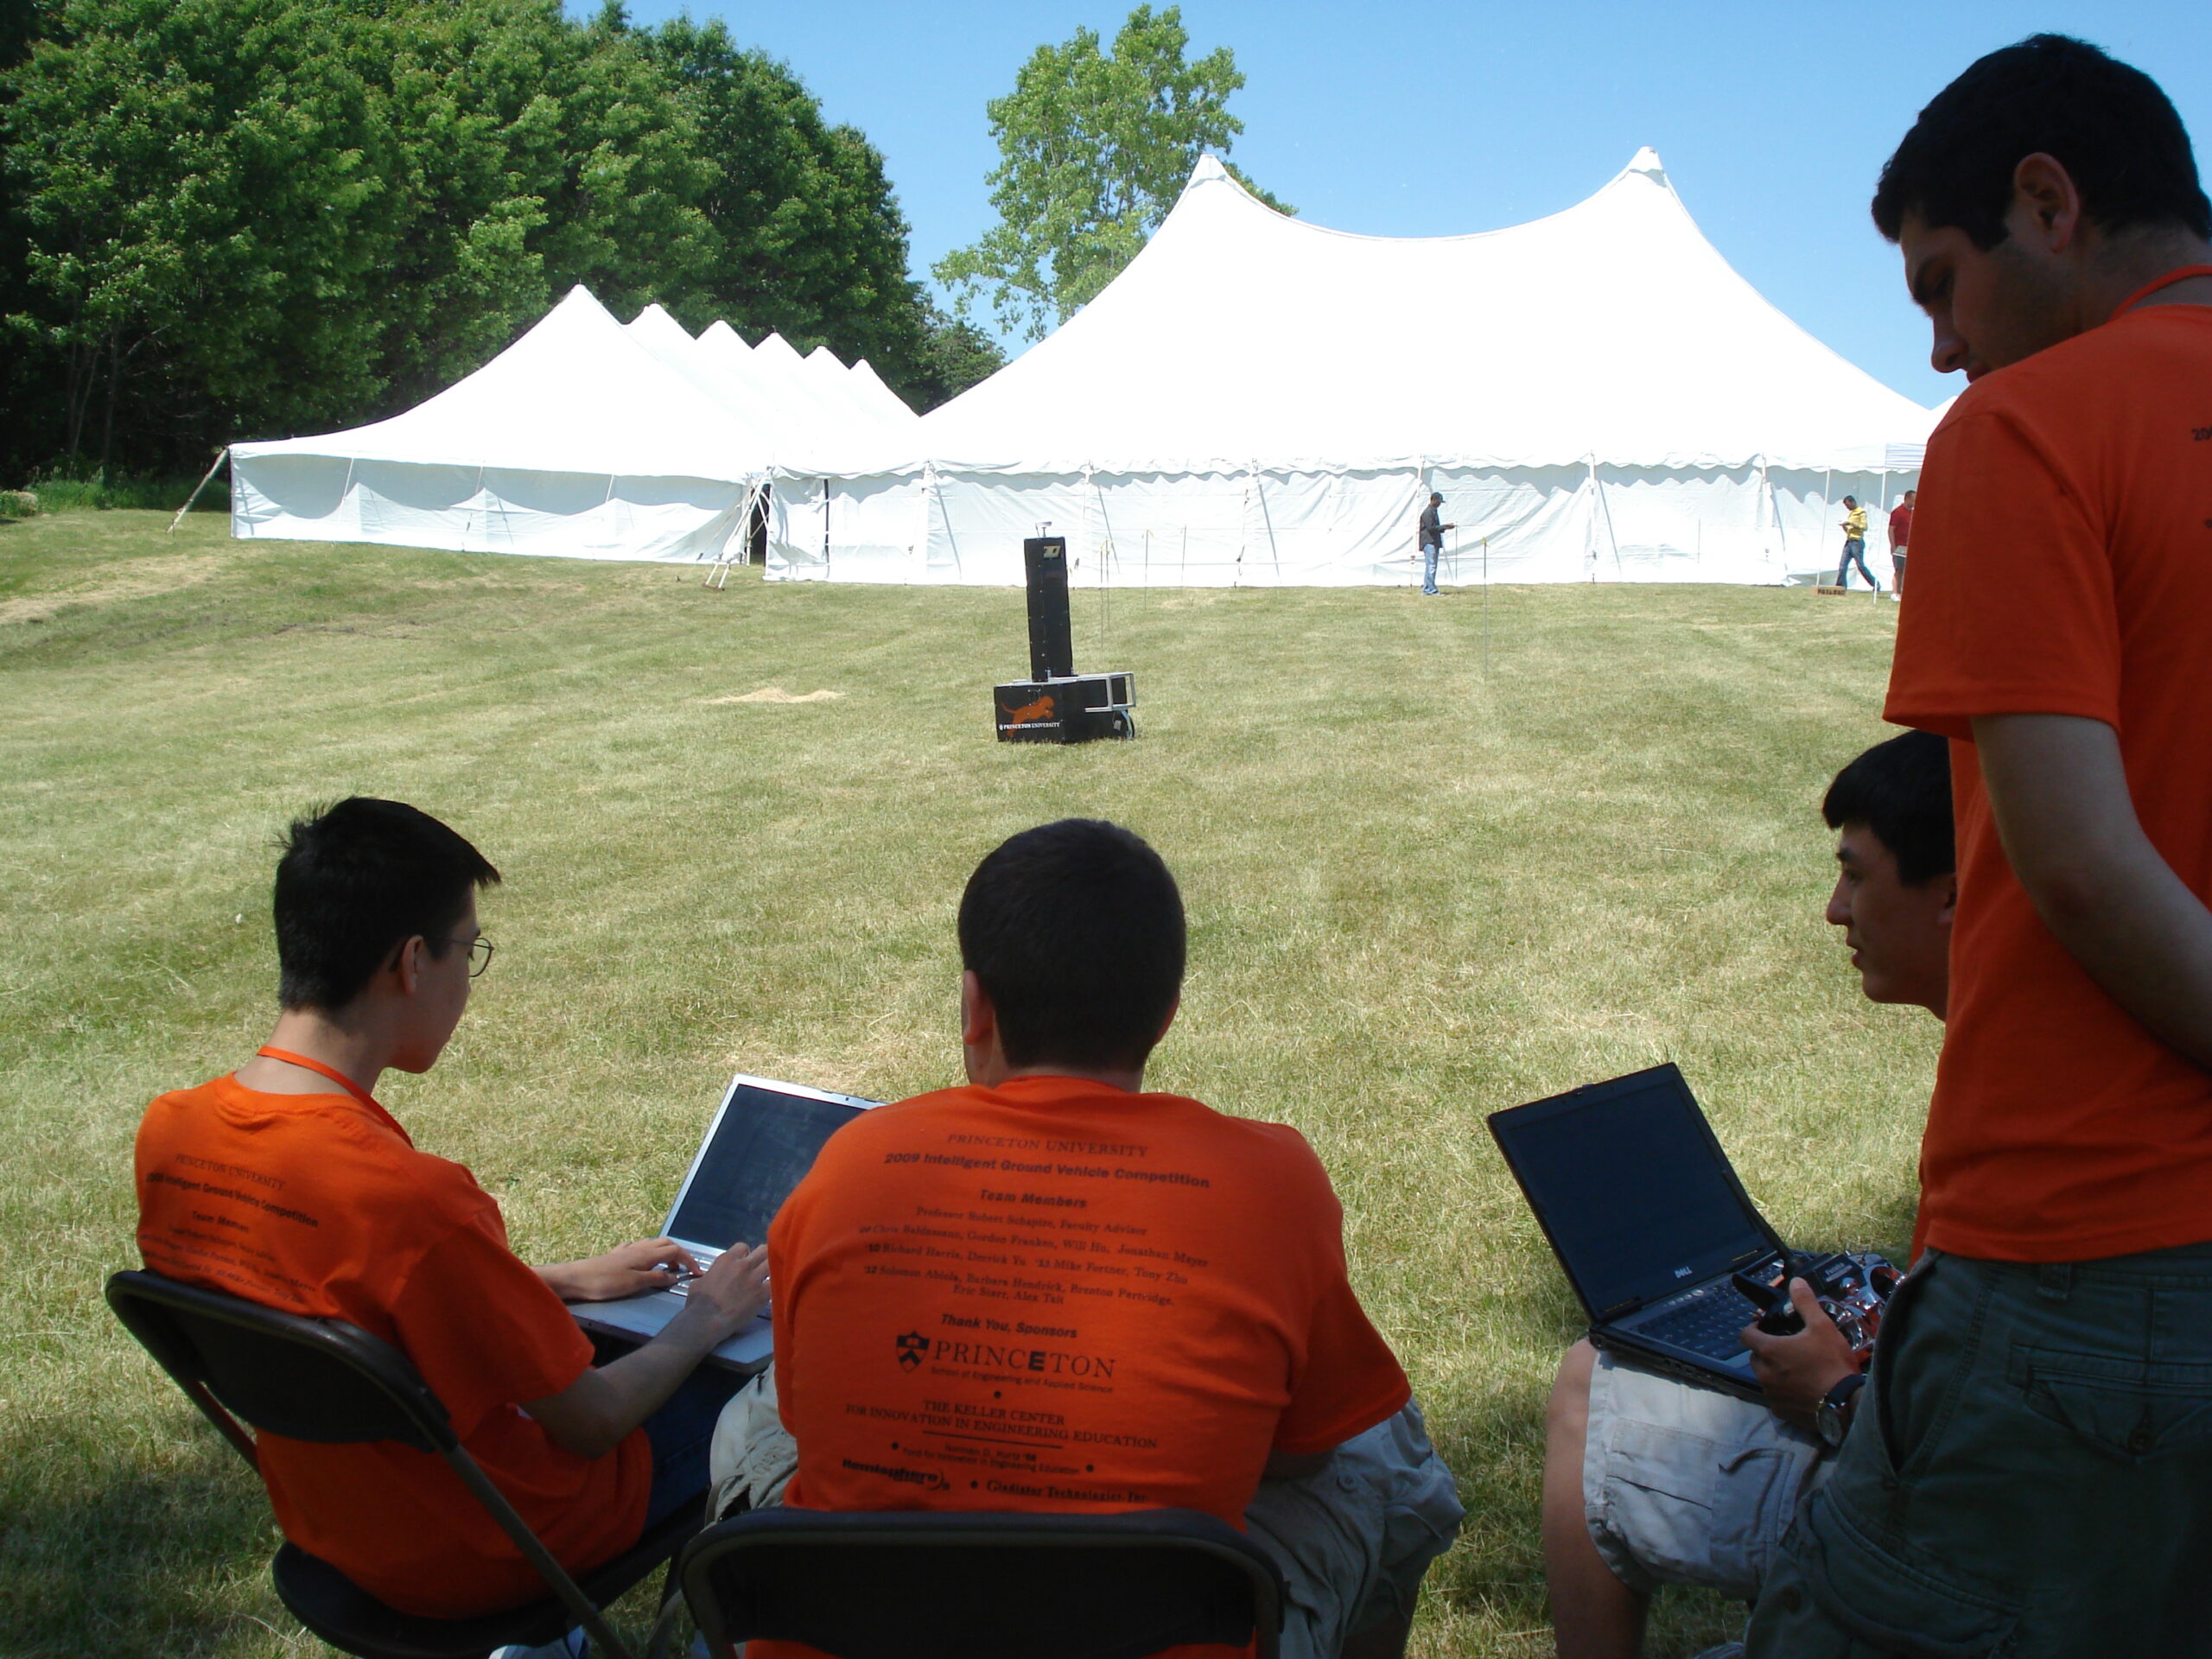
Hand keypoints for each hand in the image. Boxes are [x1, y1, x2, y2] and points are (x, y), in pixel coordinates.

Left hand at [538, 1237, 698, 1303]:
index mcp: (646, 1254)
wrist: (576, 1278)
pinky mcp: (615, 1255)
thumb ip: (657, 1279)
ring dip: (664, 1254)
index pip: (675, 1251)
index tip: (697, 1273)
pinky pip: (637, 1248)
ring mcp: (626, 1250)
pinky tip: (642, 1262)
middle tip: (684, 1270)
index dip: (689, 1260)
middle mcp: (639, 1248)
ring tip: (666, 1269)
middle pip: (666, 1244)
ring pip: (652, 1244)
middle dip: (679, 1254)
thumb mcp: (635, 1284)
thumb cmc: (606, 1282)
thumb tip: (675, 1276)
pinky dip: (647, 1254)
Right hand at [668, 1241, 771, 1347]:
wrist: (707, 1319)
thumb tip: (711, 1277)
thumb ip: (711, 1274)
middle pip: (763, 1250)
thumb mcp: (699, 1281)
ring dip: (771, 1269)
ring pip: (772, 1263)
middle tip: (761, 1267)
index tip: (744, 1262)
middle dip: (763, 1257)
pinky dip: (775, 1285)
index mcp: (727, 1259)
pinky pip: (776, 1283)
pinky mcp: (763, 1293)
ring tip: (769, 1278)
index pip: (743, 1246)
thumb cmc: (698, 1302)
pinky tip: (771, 1291)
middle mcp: (743, 1265)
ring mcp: (755, 1278)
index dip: (745, 1254)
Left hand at [1740, 1278, 1859, 1431]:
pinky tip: (1802, 1390)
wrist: (1846, 1405)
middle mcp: (1763, 1374)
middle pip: (1755, 1357)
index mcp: (1768, 1350)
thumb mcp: (1822, 1327)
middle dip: (1766, 1351)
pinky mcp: (1781, 1412)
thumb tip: (1795, 1281)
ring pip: (1765, 1378)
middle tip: (1788, 1348)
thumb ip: (1805, 1303)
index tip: (1767, 1328)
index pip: (1746, 1335)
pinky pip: (1776, 1398)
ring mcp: (1771, 1395)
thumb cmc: (1831, 1363)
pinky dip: (1784, 1392)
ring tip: (1798, 1369)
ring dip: (1775, 1372)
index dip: (1754, 1329)